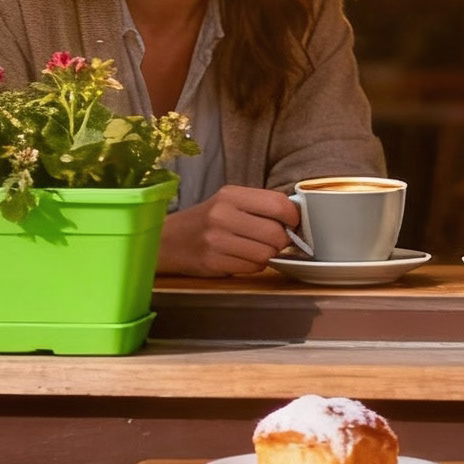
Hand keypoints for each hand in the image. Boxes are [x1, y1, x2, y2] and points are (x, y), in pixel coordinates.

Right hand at [157, 186, 299, 276]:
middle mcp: (223, 215)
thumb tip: (296, 217)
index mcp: (231, 195)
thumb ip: (260, 205)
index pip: (278, 204)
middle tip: (273, 239)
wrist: (167, 240)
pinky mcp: (214, 262)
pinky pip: (253, 268)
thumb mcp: (229, 202)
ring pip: (266, 254)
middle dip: (282, 240)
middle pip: (276, 233)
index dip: (293, 217)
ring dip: (267, 255)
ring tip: (254, 248)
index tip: (293, 222)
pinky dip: (254, 265)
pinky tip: (242, 257)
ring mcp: (217, 240)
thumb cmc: (206, 220)